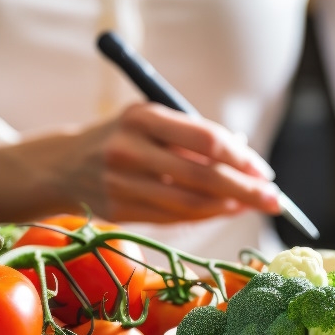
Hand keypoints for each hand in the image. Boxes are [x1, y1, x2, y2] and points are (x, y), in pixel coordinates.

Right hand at [0, 103, 279, 223]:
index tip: (265, 170)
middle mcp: (129, 149)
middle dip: (244, 189)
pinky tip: (224, 212)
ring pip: (188, 202)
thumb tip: (243, 155)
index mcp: (141, 117)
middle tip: (275, 200)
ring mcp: (121, 184)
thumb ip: (190, 136)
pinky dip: (203, 216)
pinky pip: (171, 217)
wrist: (59, 166)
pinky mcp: (119, 211)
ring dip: (227, 207)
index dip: (240, 158)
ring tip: (252, 206)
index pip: (204, 139)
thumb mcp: (148, 122)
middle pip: (201, 175)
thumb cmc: (119, 138)